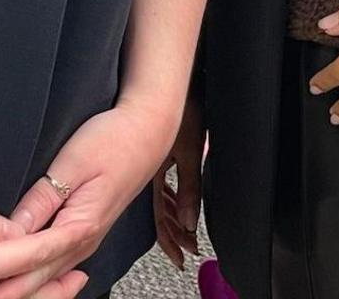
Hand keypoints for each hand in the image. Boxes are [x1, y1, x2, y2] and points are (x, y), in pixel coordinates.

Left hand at [0, 100, 175, 296]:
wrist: (147, 132)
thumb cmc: (113, 141)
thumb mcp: (72, 165)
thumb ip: (42, 200)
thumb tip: (12, 229)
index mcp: (79, 227)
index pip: (35, 262)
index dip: (5, 277)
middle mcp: (85, 241)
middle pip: (42, 277)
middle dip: (11, 289)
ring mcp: (87, 238)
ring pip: (51, 274)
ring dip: (23, 285)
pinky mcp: (87, 231)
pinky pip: (59, 263)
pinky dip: (38, 274)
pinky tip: (23, 278)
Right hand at [0, 188, 92, 298]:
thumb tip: (14, 231)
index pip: (28, 257)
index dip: (58, 245)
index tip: (82, 235)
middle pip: (21, 294)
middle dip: (55, 287)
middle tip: (81, 278)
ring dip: (33, 296)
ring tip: (58, 287)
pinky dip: (5, 298)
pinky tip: (10, 291)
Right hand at [152, 95, 203, 269]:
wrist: (166, 81)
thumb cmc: (183, 111)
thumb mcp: (191, 152)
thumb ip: (191, 188)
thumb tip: (190, 221)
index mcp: (155, 177)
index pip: (161, 218)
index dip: (170, 239)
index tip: (180, 256)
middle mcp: (147, 175)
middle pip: (159, 213)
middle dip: (172, 233)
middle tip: (184, 250)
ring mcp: (146, 165)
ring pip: (158, 199)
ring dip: (171, 218)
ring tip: (183, 232)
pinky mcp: (148, 154)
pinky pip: (158, 184)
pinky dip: (168, 198)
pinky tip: (173, 202)